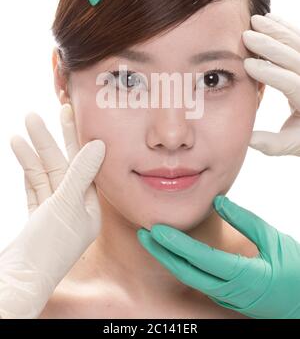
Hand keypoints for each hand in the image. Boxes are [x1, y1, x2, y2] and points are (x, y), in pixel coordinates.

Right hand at [0, 104, 104, 318]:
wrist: (17, 281)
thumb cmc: (46, 249)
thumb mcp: (66, 206)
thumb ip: (80, 174)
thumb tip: (98, 144)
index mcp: (91, 207)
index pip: (87, 165)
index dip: (80, 138)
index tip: (75, 115)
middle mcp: (76, 208)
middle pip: (66, 165)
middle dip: (56, 138)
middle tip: (55, 109)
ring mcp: (54, 212)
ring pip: (47, 172)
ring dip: (37, 148)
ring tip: (28, 123)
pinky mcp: (36, 216)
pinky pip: (34, 184)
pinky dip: (27, 165)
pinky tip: (20, 146)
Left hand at [137, 195, 299, 318]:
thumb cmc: (293, 271)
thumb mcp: (273, 240)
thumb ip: (245, 220)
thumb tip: (219, 201)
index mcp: (243, 276)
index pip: (201, 259)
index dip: (177, 244)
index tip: (157, 230)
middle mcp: (230, 291)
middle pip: (187, 272)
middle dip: (162, 253)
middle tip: (144, 233)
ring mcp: (227, 298)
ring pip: (190, 278)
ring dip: (169, 259)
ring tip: (153, 240)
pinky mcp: (226, 298)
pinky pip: (198, 281)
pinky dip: (182, 265)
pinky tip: (174, 252)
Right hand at [242, 13, 299, 155]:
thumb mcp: (290, 144)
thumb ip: (269, 142)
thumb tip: (246, 137)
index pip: (291, 83)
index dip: (269, 73)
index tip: (247, 64)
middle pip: (295, 58)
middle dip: (270, 46)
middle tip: (247, 35)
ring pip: (298, 43)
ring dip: (277, 30)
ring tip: (256, 20)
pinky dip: (287, 27)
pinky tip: (272, 19)